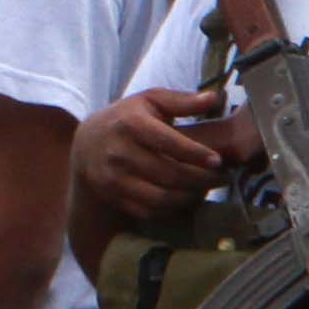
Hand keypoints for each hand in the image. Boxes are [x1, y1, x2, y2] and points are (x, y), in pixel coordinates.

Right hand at [76, 86, 258, 224]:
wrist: (86, 144)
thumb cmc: (127, 118)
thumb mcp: (150, 100)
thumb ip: (182, 100)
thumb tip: (215, 97)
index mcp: (131, 124)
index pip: (169, 143)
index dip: (197, 154)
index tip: (218, 161)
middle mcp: (119, 152)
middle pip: (169, 174)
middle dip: (202, 179)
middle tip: (222, 178)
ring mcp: (113, 178)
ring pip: (161, 197)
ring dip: (190, 197)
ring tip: (206, 189)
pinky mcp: (112, 196)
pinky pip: (149, 211)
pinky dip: (171, 208)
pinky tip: (184, 198)